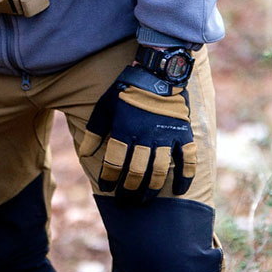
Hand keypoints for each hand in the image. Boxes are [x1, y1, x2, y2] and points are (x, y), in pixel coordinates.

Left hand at [80, 64, 196, 204]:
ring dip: (150, 189)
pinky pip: (187, 159)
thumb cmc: (126, 89)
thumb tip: (84, 154)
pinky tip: (179, 190)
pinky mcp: (183, 133)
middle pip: (136, 172)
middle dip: (129, 190)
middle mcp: (145, 136)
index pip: (114, 163)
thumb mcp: (105, 106)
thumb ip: (94, 131)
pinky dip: (185, 176)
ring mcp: (166, 135)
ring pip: (158, 171)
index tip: (107, 188)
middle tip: (125, 200)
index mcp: (124, 129)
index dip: (109, 179)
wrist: (157, 71)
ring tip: (144, 200)